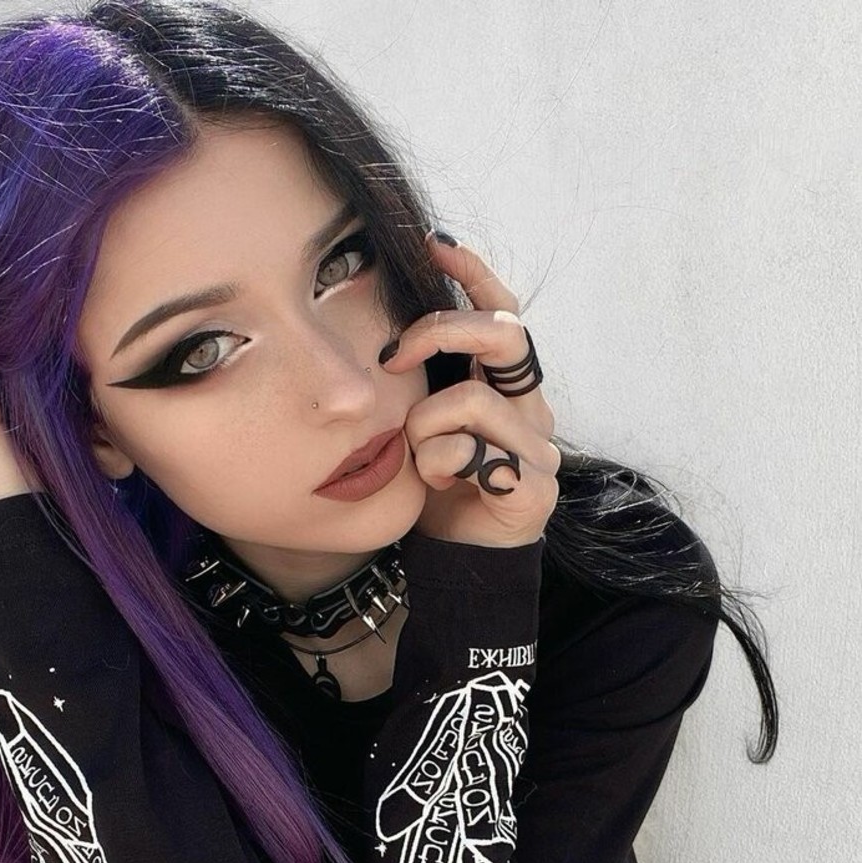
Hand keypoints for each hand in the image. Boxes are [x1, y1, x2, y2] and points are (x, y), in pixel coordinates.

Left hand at [380, 232, 559, 547]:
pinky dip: (442, 466)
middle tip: (394, 357)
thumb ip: (423, 380)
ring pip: (471, 400)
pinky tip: (441, 482)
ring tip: (420, 457)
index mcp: (507, 385)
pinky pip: (475, 456)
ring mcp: (539, 447)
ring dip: (425, 427)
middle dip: (439, 332)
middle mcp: (532, 407)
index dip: (474, 276)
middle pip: (503, 334)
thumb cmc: (440, 482)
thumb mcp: (424, 420)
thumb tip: (384, 331)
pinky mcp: (535, 488)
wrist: (460, 555)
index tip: (433, 246)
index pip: (503, 312)